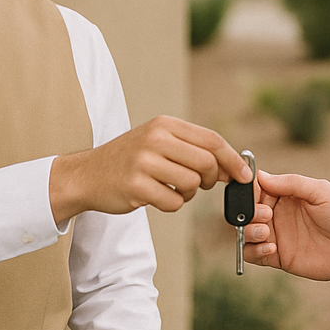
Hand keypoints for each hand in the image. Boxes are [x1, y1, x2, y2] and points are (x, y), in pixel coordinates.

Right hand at [49, 116, 250, 223]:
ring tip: (173, 189)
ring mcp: (143, 163)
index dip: (233, 159)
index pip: (211, 140)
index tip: (243, 175)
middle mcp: (155, 139)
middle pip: (206, 163)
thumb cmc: (129, 160)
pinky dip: (172, 204)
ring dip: (189, 193)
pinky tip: (158, 197)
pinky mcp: (136, 187)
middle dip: (211, 179)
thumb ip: (192, 148)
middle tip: (200, 184)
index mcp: (164, 124)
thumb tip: (232, 166)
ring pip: (191, 184)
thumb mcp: (158, 141)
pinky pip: (174, 202)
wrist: (87, 175)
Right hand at [243, 170, 329, 281]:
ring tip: (266, 233)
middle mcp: (277, 214)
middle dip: (248, 212)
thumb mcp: (321, 191)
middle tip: (266, 215)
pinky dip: (254, 250)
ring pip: (245, 233)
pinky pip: (253, 254)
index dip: (247, 190)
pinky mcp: (278, 258)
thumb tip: (260, 176)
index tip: (249, 193)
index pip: (256, 189)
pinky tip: (271, 247)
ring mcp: (277, 236)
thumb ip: (291, 183)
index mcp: (286, 195)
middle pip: (245, 211)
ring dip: (249, 231)